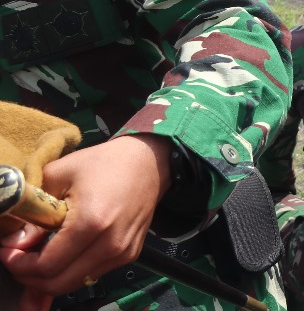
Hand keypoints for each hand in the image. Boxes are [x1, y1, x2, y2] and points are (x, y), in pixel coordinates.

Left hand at [0, 134, 171, 308]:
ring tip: (40, 254)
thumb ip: (34, 213)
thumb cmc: (104, 163)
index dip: (19, 264)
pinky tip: (64, 251)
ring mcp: (123, 252)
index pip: (46, 265)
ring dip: (51, 275)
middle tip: (18, 259)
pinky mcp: (129, 254)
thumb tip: (16, 242)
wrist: (148, 161)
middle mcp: (111, 243)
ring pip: (74, 283)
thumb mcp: (58, 176)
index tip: (7, 252)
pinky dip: (72, 269)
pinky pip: (91, 274)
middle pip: (58, 283)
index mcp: (92, 222)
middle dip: (30, 277)